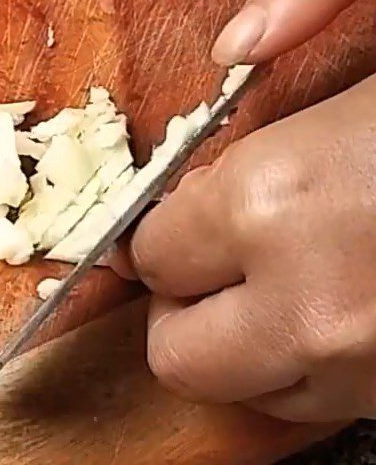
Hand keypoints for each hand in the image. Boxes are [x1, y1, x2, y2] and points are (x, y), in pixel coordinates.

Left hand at [129, 75, 375, 421]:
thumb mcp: (342, 103)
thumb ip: (243, 157)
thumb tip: (182, 199)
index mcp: (271, 201)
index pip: (153, 252)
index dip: (155, 236)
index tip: (166, 228)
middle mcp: (306, 305)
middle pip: (178, 356)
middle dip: (177, 308)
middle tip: (204, 269)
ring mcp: (358, 369)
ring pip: (248, 394)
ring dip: (242, 345)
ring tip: (272, 289)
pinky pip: (319, 405)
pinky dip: (305, 365)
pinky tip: (328, 311)